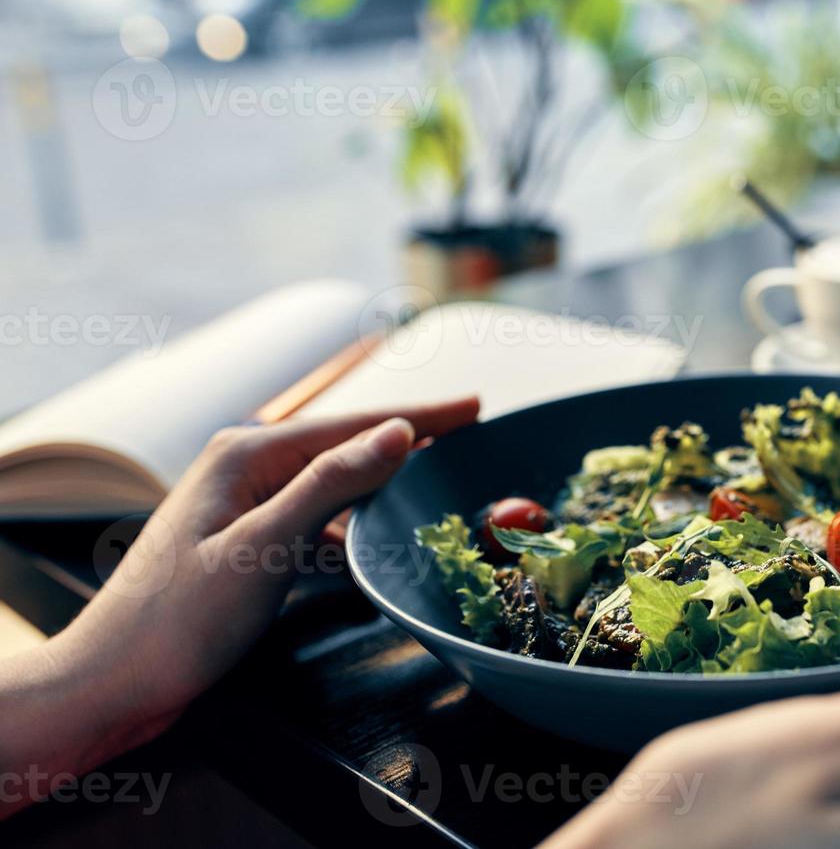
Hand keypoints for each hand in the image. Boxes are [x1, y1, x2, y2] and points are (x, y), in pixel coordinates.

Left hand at [0, 397, 478, 816]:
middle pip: (348, 447)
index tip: (475, 407)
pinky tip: (377, 544)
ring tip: (436, 485)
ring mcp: (245, 507)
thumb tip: (398, 433)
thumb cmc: (178, 619)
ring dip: (383, 488)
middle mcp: (246, 468)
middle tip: (471, 436)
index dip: (422, 416)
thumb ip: (331, 484)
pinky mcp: (246, 545)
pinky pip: (315, 524)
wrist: (114, 683)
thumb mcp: (263, 546)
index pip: (355, 423)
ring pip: (335, 487)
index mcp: (247, 454)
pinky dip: (352, 531)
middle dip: (409, 441)